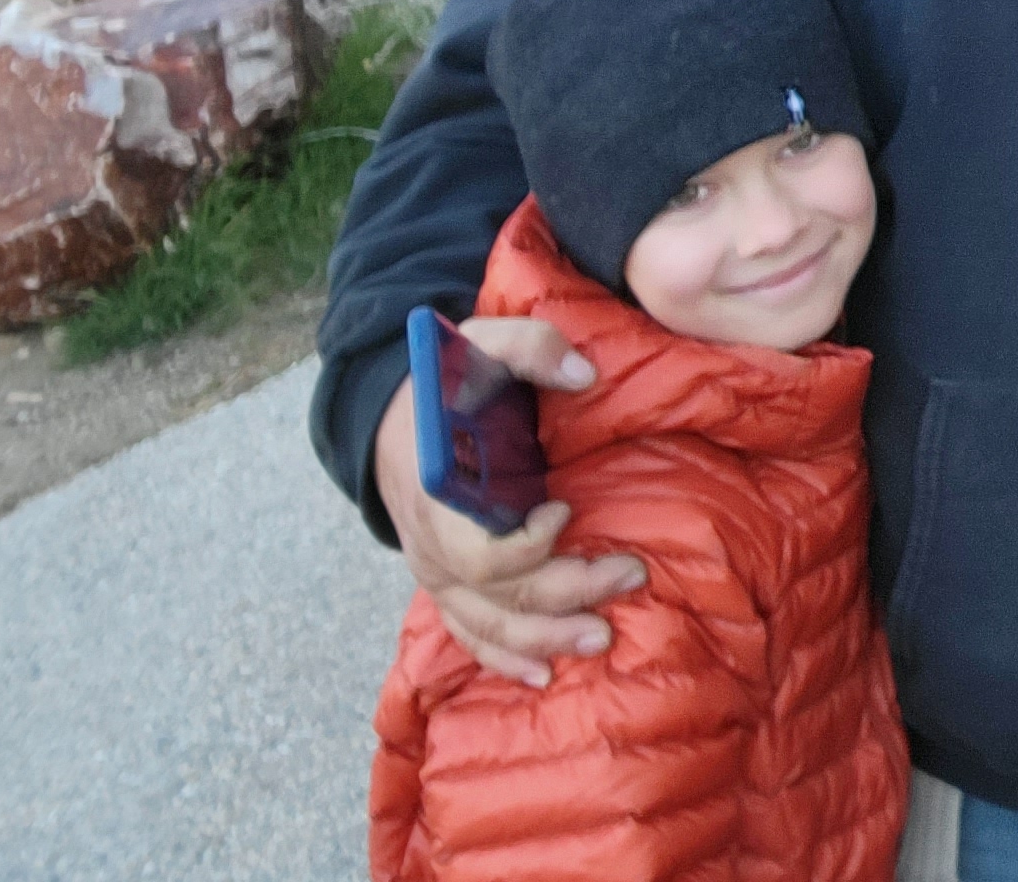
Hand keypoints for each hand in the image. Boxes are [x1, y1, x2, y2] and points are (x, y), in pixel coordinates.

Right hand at [372, 315, 644, 685]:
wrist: (388, 412)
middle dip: (568, 592)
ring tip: (602, 636)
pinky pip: (469, 633)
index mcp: (436, 494)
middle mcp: (431, 545)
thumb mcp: (483, 343)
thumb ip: (531, 348)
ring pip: (489, 625)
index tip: (565, 511)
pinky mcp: (445, 583)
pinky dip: (503, 658)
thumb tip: (583, 376)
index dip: (525, 547)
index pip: (479, 552)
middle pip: (501, 594)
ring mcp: (435, 570)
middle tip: (629, 574)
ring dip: (545, 638)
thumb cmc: (445, 380)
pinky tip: (541, 674)